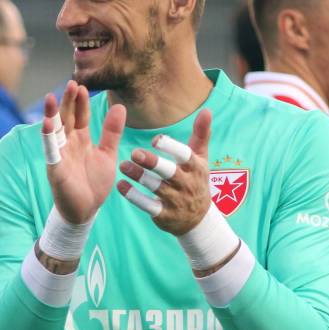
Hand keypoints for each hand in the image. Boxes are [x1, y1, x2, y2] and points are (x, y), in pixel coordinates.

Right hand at [44, 81, 125, 223]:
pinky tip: (47, 124)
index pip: (80, 116)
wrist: (86, 210)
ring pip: (55, 131)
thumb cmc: (94, 182)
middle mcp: (68, 144)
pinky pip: (51, 152)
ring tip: (52, 97)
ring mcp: (60, 156)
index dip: (81, 102)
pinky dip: (48, 138)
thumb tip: (120, 106)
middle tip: (72, 83)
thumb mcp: (108, 154)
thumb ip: (112, 132)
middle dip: (68, 102)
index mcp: (81, 140)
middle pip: (66, 119)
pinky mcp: (55, 169)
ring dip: (52, 114)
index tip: (83, 86)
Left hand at [117, 110, 212, 235]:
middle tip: (134, 153)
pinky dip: (134, 196)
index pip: (185, 155)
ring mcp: (176, 201)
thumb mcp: (201, 158)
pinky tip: (121, 186)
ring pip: (156, 187)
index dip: (171, 147)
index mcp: (195, 167)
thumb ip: (201, 134)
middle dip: (152, 163)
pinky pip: (147, 205)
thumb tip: (207, 110)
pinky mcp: (164, 215)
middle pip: (169, 172)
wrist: (198, 219)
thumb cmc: (196, 179)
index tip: (155, 140)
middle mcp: (186, 184)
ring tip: (123, 166)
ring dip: (139, 176)